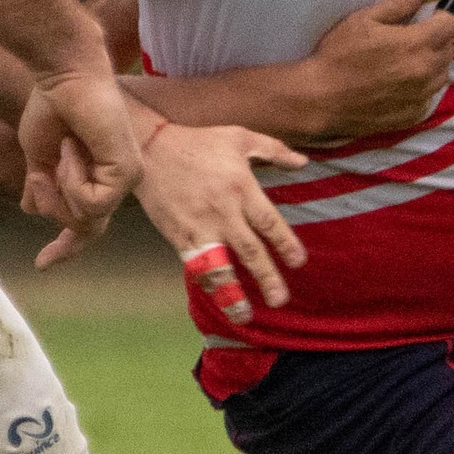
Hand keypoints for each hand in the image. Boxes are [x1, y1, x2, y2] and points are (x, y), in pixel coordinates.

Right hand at [19, 63, 144, 261]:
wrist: (61, 78)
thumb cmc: (52, 108)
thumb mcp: (38, 157)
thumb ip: (41, 186)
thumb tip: (32, 210)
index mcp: (98, 178)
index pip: (88, 225)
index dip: (65, 247)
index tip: (42, 264)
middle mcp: (117, 182)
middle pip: (83, 227)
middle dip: (54, 206)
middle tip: (44, 170)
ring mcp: (125, 179)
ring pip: (84, 218)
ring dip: (60, 186)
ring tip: (65, 147)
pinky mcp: (128, 174)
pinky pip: (89, 203)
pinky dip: (71, 179)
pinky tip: (73, 149)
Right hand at [44, 119, 309, 314]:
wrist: (149, 148)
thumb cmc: (198, 142)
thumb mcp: (239, 137)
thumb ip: (274, 150)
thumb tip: (303, 162)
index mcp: (241, 187)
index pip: (270, 222)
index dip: (286, 243)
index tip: (299, 263)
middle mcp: (223, 211)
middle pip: (250, 251)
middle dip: (267, 278)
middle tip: (280, 300)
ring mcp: (199, 226)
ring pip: (219, 266)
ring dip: (233, 293)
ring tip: (245, 315)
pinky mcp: (178, 235)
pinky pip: (194, 264)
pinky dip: (206, 283)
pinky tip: (217, 298)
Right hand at [302, 0, 453, 140]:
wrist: (322, 101)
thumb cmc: (339, 56)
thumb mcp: (363, 20)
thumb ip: (398, 3)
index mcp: (418, 43)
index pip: (451, 25)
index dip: (438, 18)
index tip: (421, 20)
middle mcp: (427, 71)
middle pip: (449, 49)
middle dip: (436, 40)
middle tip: (410, 40)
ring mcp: (422, 96)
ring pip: (442, 74)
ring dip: (431, 65)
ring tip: (405, 63)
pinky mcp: (414, 116)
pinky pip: (429, 97)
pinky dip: (421, 90)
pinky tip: (399, 86)